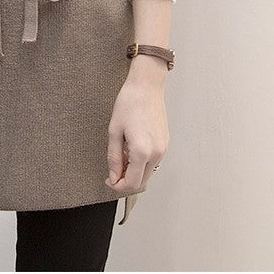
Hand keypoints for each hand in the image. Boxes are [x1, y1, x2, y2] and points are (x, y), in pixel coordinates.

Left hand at [105, 56, 169, 194]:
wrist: (146, 87)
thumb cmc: (129, 103)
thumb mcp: (114, 131)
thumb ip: (113, 158)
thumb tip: (113, 176)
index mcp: (142, 151)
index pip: (132, 183)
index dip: (118, 187)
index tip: (108, 181)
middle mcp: (156, 153)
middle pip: (142, 182)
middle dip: (126, 181)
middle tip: (112, 171)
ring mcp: (163, 149)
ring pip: (148, 173)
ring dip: (134, 172)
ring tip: (120, 156)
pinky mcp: (165, 144)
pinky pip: (153, 162)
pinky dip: (141, 163)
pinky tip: (130, 151)